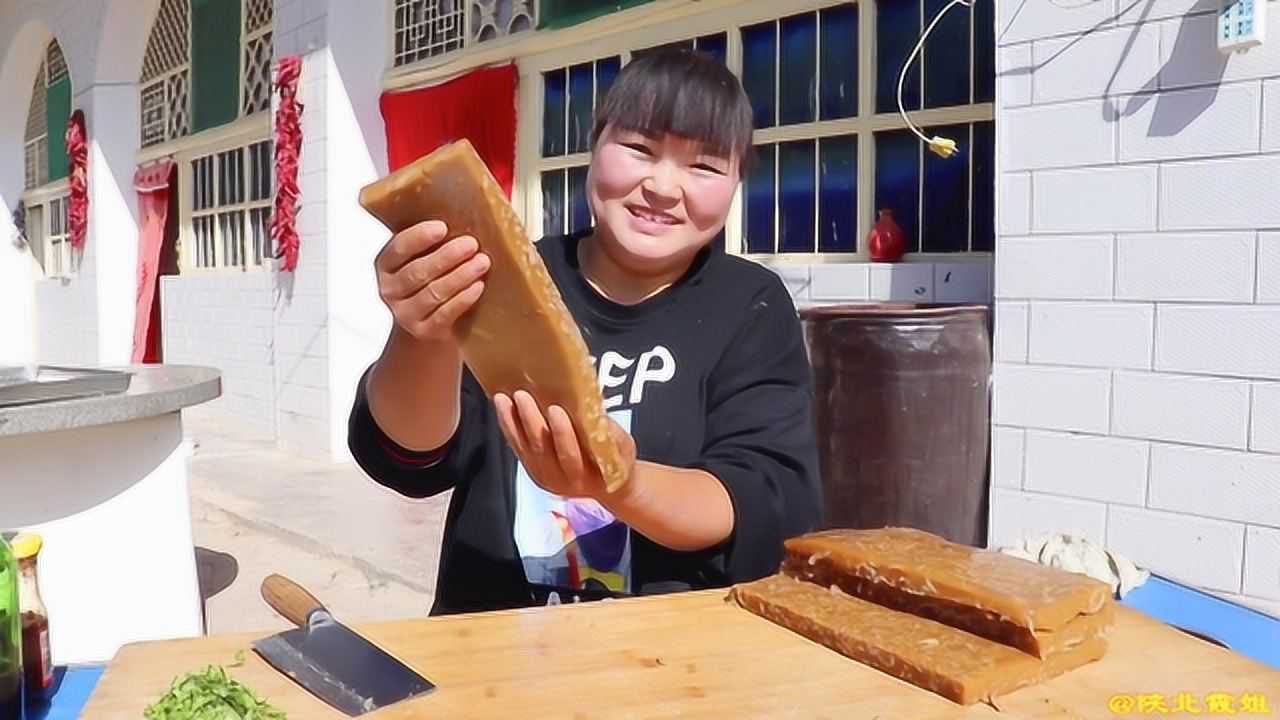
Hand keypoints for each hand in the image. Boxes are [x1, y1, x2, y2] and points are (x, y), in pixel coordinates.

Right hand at [374, 220, 489, 341]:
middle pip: (418, 272)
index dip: (419, 237)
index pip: (398, 249)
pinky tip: (477, 287)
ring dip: (460, 275)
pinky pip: (444, 314)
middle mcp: (390, 290)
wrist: (425, 327)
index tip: (442, 227)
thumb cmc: (428, 281)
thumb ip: (432, 242)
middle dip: (447, 256)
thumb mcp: (422, 259)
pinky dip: (463, 299)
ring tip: (482, 262)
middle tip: (471, 243)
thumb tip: (465, 212)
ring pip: (433, 293)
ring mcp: (405, 314)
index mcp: (386, 265)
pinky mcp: (425, 331)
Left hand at [494, 390, 635, 501]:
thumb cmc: (617, 461)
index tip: (556, 409)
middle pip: (541, 450)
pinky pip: (517, 447)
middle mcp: (560, 481)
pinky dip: (509, 427)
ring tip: (503, 398)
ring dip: (512, 422)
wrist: (608, 487)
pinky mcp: (532, 469)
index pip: (570, 455)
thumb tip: (592, 408)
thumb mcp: (623, 449)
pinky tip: (503, 408)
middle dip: (530, 421)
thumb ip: (610, 434)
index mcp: (586, 477)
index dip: (562, 433)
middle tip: (523, 395)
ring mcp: (543, 476)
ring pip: (524, 448)